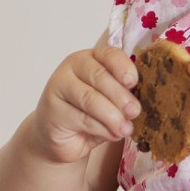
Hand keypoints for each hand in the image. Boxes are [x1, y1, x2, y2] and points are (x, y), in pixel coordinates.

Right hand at [25, 44, 139, 165]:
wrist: (60, 136)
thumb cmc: (89, 115)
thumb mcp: (110, 101)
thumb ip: (122, 97)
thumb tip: (136, 106)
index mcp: (91, 58)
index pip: (109, 54)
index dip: (123, 67)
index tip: (133, 82)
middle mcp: (73, 67)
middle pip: (100, 76)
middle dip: (121, 96)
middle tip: (134, 112)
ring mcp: (59, 86)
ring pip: (91, 98)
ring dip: (112, 116)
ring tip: (125, 129)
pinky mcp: (53, 109)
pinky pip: (83, 118)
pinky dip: (101, 129)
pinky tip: (110, 134)